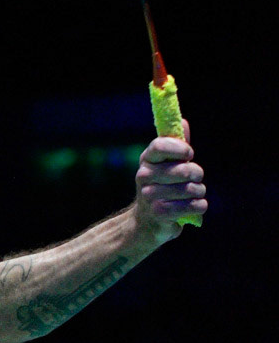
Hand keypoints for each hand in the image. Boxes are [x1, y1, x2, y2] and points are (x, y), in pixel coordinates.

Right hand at [134, 118, 206, 240]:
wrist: (147, 220)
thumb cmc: (162, 186)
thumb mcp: (167, 164)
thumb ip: (177, 145)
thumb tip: (183, 121)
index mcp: (147, 159)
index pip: (160, 145)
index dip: (180, 148)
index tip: (189, 154)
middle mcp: (144, 176)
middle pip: (183, 170)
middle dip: (197, 173)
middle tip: (195, 177)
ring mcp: (149, 195)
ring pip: (191, 189)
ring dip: (199, 192)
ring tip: (193, 194)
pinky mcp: (159, 213)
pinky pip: (192, 205)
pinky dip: (199, 206)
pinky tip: (194, 206)